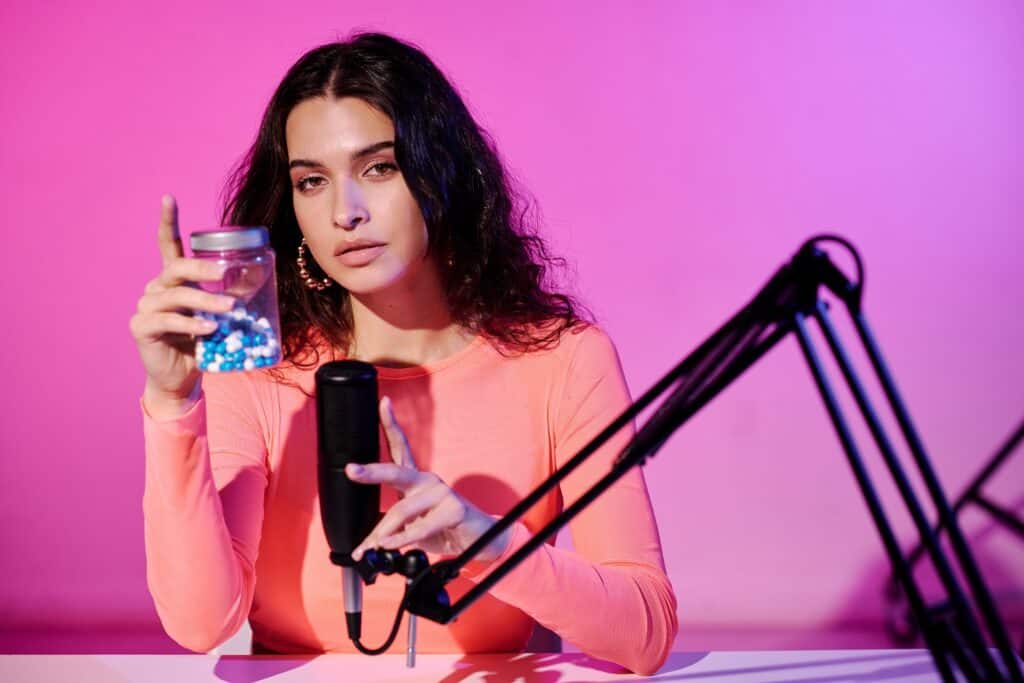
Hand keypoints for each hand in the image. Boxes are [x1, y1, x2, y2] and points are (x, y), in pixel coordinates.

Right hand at [130, 195, 235, 416]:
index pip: (168, 245)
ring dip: (205, 301)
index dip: (168, 221)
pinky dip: (190, 324)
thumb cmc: (203, 343)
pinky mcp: (142, 328)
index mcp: (173, 280)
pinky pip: (167, 320)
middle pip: (176, 267)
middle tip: (226, 275)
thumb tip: (262, 279)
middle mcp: (156, 288)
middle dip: (202, 268)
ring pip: (176, 295)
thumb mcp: (219, 316)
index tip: (168, 197)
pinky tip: (209, 329)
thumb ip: (230, 296)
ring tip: (229, 310)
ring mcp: (146, 307)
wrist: (181, 379)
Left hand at [348, 397, 511, 563]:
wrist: (477, 540)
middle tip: (351, 470)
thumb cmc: (441, 529)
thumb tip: (364, 550)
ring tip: (374, 545)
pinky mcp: (453, 509)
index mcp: (414, 479)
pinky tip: (394, 544)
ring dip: (384, 532)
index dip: (391, 424)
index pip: (401, 446)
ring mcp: (441, 492)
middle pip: (396, 471)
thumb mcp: (409, 529)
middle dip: (371, 472)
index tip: (383, 403)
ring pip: (402, 509)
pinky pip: (419, 527)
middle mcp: (426, 480)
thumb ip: (387, 533)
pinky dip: (403, 539)